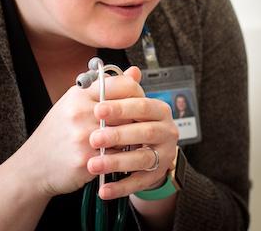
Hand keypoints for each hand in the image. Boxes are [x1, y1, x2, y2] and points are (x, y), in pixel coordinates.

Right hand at [17, 67, 146, 197]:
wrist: (34, 166)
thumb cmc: (58, 133)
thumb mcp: (76, 103)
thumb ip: (107, 88)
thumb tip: (136, 72)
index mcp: (79, 94)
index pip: (122, 84)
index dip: (136, 93)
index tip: (138, 102)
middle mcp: (80, 112)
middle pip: (127, 110)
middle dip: (137, 118)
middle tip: (140, 124)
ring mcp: (82, 137)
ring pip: (125, 134)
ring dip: (132, 139)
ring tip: (131, 141)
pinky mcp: (86, 160)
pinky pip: (117, 156)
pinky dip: (122, 157)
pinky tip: (119, 156)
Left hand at [86, 67, 179, 198]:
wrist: (136, 153)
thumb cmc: (127, 124)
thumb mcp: (124, 107)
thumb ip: (122, 91)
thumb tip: (131, 70)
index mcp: (159, 110)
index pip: (143, 105)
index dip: (122, 107)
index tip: (98, 108)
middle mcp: (167, 131)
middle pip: (145, 132)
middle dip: (118, 134)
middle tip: (93, 138)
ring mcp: (164, 155)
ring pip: (143, 158)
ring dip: (117, 162)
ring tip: (93, 165)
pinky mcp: (155, 176)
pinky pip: (139, 183)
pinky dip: (121, 187)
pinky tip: (103, 189)